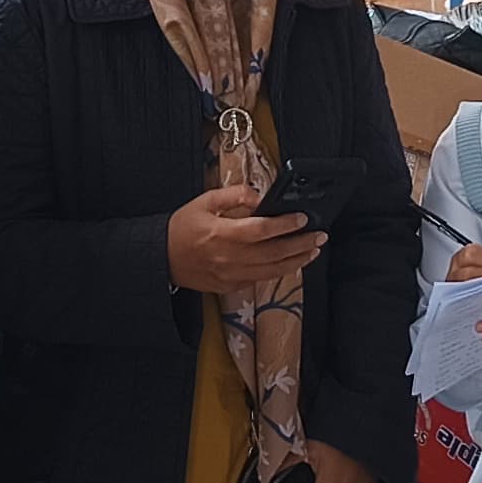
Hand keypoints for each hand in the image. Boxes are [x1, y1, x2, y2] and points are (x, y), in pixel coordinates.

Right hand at [170, 185, 319, 300]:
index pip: (262, 230)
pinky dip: (278, 272)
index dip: (285, 224)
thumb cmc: (182, 227)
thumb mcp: (204, 202)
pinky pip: (259, 280)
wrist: (161, 257)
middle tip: (320, 236)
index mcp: (222, 234)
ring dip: (296, 261)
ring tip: (312, 251)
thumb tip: (259, 196)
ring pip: (271, 271)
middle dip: (301, 244)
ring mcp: (230, 276)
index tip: (303, 217)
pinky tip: (290, 263)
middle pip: (274, 253)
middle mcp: (229, 258)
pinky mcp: (229, 287)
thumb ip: (233, 196)